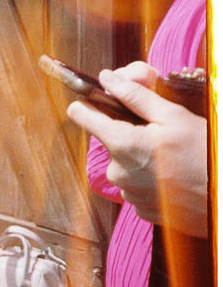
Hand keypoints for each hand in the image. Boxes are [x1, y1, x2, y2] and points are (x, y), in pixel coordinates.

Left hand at [66, 61, 208, 236]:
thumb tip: (106, 78)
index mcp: (121, 144)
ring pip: (122, 163)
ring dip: (139, 157)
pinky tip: (171, 175)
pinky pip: (135, 184)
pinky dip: (149, 177)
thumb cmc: (206, 155)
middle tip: (158, 133)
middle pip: (107, 140)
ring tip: (169, 157)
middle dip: (126, 132)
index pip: (80, 115)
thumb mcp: (173, 116)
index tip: (102, 100)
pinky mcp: (141, 209)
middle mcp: (117, 172)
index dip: (91, 103)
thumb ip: (134, 96)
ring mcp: (129, 193)